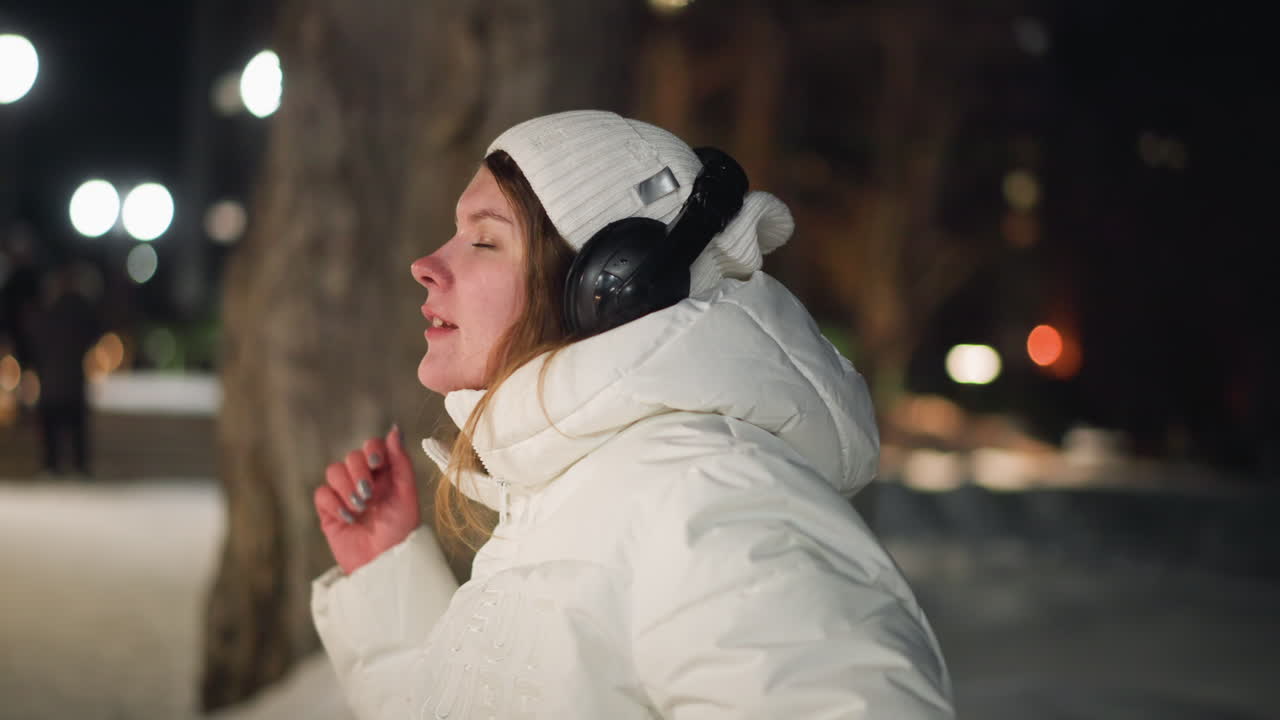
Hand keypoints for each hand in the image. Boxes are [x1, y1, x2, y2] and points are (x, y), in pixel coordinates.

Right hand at [314, 424, 419, 574]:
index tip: (376, 463)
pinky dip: (334, 503)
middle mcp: (365, 481)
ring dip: (346, 487)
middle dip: (358, 472)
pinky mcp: (329, 511)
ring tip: (360, 508)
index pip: (372, 447)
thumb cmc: (401, 531)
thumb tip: (394, 429)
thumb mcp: (406, 494)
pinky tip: (349, 518)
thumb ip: (401, 462)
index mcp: (385, 474)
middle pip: (351, 456)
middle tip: (369, 494)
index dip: (371, 449)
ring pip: (333, 471)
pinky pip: (321, 493)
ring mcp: (345, 495)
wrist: (384, 563)